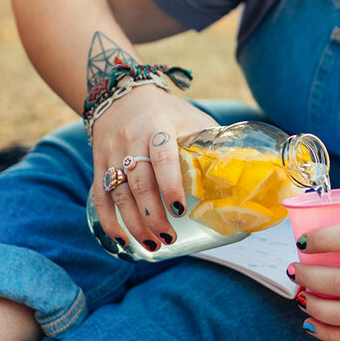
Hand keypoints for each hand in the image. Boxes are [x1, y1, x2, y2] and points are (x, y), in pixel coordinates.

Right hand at [88, 85, 215, 251]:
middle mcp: (131, 140)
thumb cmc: (166, 111)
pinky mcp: (99, 163)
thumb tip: (239, 171)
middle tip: (170, 237)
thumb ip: (211, 142)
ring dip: (135, 224)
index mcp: (158, 127)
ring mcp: (112, 153)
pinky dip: (108, 221)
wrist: (122, 95)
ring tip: (153, 245)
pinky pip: (101, 196)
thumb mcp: (191, 118)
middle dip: (154, 215)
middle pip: (140, 183)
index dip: (170, 185)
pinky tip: (122, 240)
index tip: (180, 210)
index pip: (162, 158)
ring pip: (119, 194)